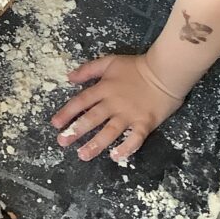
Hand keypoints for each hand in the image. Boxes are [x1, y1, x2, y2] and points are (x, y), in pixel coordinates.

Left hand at [50, 54, 184, 161]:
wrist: (164, 72)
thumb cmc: (136, 67)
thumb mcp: (109, 62)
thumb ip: (88, 69)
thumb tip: (69, 77)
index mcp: (104, 88)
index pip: (81, 102)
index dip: (67, 113)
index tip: (54, 124)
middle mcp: (114, 103)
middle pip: (92, 118)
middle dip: (76, 131)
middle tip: (62, 142)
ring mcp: (129, 114)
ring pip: (110, 131)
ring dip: (96, 144)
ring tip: (83, 155)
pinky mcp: (145, 123)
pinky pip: (135, 138)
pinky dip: (126, 148)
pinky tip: (116, 156)